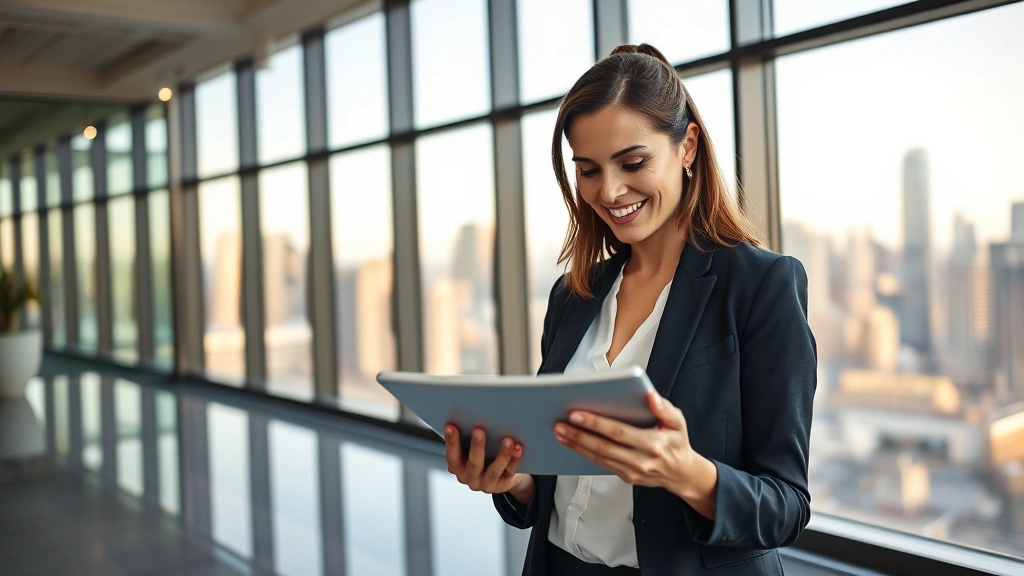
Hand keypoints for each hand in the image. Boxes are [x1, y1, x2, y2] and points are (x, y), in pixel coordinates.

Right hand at [444, 424, 530, 498]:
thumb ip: (467, 437)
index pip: (452, 455)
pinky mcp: (503, 484)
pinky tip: (518, 448)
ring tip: (507, 440)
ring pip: (494, 470)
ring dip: (501, 455)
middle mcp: (471, 477)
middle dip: (476, 446)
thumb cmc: (482, 456)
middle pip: (474, 463)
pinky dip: (514, 459)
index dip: (451, 442)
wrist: (501, 477)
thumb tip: (470, 414)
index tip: (451, 426)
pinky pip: (510, 471)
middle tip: (479, 430)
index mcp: (458, 467)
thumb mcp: (469, 449)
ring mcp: (487, 483)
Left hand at [554, 392, 698, 494]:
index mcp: (653, 444)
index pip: (619, 433)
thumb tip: (650, 397)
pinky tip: (572, 443)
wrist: (681, 473)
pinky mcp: (625, 477)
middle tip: (558, 424)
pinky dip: (584, 454)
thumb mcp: (678, 422)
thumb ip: (665, 409)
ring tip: (559, 432)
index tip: (575, 414)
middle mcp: (641, 461)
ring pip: (598, 458)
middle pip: (603, 447)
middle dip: (578, 435)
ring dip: (576, 445)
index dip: (596, 424)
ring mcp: (632, 472)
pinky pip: (601, 464)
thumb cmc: (677, 442)